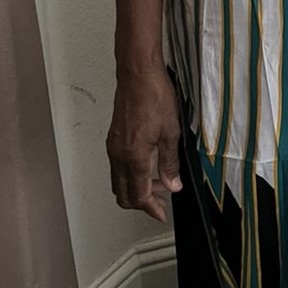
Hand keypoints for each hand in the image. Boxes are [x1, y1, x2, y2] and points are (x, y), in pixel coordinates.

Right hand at [106, 65, 181, 221]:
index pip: (139, 195)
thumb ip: (170, 163)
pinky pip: (117, 167)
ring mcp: (113, 146)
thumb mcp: (171, 133)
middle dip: (142, 203)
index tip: (161, 214)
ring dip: (136, 188)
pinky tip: (146, 168)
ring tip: (158, 184)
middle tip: (160, 203)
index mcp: (134, 157)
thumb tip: (173, 184)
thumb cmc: (154, 96)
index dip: (151, 208)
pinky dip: (130, 175)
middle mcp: (119, 155)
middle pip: (123, 194)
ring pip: (118, 181)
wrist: (138, 74)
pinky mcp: (113, 138)